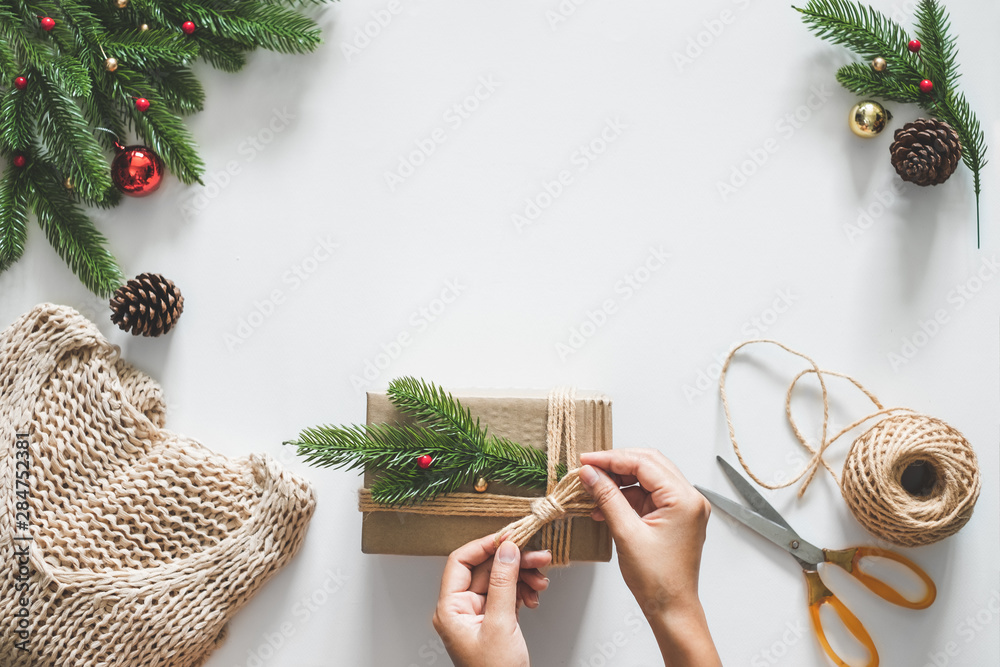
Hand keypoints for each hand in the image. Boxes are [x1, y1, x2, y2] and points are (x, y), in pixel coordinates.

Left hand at [433, 534, 551, 666]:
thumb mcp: (501, 625)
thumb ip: (504, 583)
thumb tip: (506, 549)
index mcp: (451, 609)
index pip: (461, 562)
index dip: (485, 545)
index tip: (509, 537)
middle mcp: (461, 610)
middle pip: (486, 570)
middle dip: (514, 561)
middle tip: (539, 556)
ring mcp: (478, 616)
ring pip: (500, 581)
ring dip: (523, 576)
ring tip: (542, 579)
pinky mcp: (495, 622)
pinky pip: (508, 595)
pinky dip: (523, 592)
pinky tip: (535, 596)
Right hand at [579, 449, 720, 666]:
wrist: (671, 609)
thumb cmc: (658, 580)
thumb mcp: (626, 533)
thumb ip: (607, 497)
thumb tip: (590, 473)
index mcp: (684, 499)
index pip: (644, 463)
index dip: (612, 459)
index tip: (587, 460)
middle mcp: (689, 499)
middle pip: (648, 465)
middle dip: (616, 465)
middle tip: (589, 468)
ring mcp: (683, 508)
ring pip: (647, 479)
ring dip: (619, 482)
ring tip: (593, 489)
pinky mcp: (675, 518)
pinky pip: (648, 497)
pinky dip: (626, 498)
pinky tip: (604, 505)